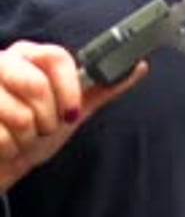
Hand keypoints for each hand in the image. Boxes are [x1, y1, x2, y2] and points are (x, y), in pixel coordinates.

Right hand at [0, 40, 147, 190]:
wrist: (3, 161)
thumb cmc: (34, 132)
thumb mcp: (72, 110)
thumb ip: (102, 87)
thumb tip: (139, 66)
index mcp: (30, 55)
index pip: (56, 57)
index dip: (69, 89)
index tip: (72, 112)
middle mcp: (4, 62)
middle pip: (37, 86)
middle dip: (47, 119)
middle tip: (42, 128)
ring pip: (19, 116)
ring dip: (25, 138)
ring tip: (20, 136)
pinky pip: (1, 137)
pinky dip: (7, 149)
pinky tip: (3, 145)